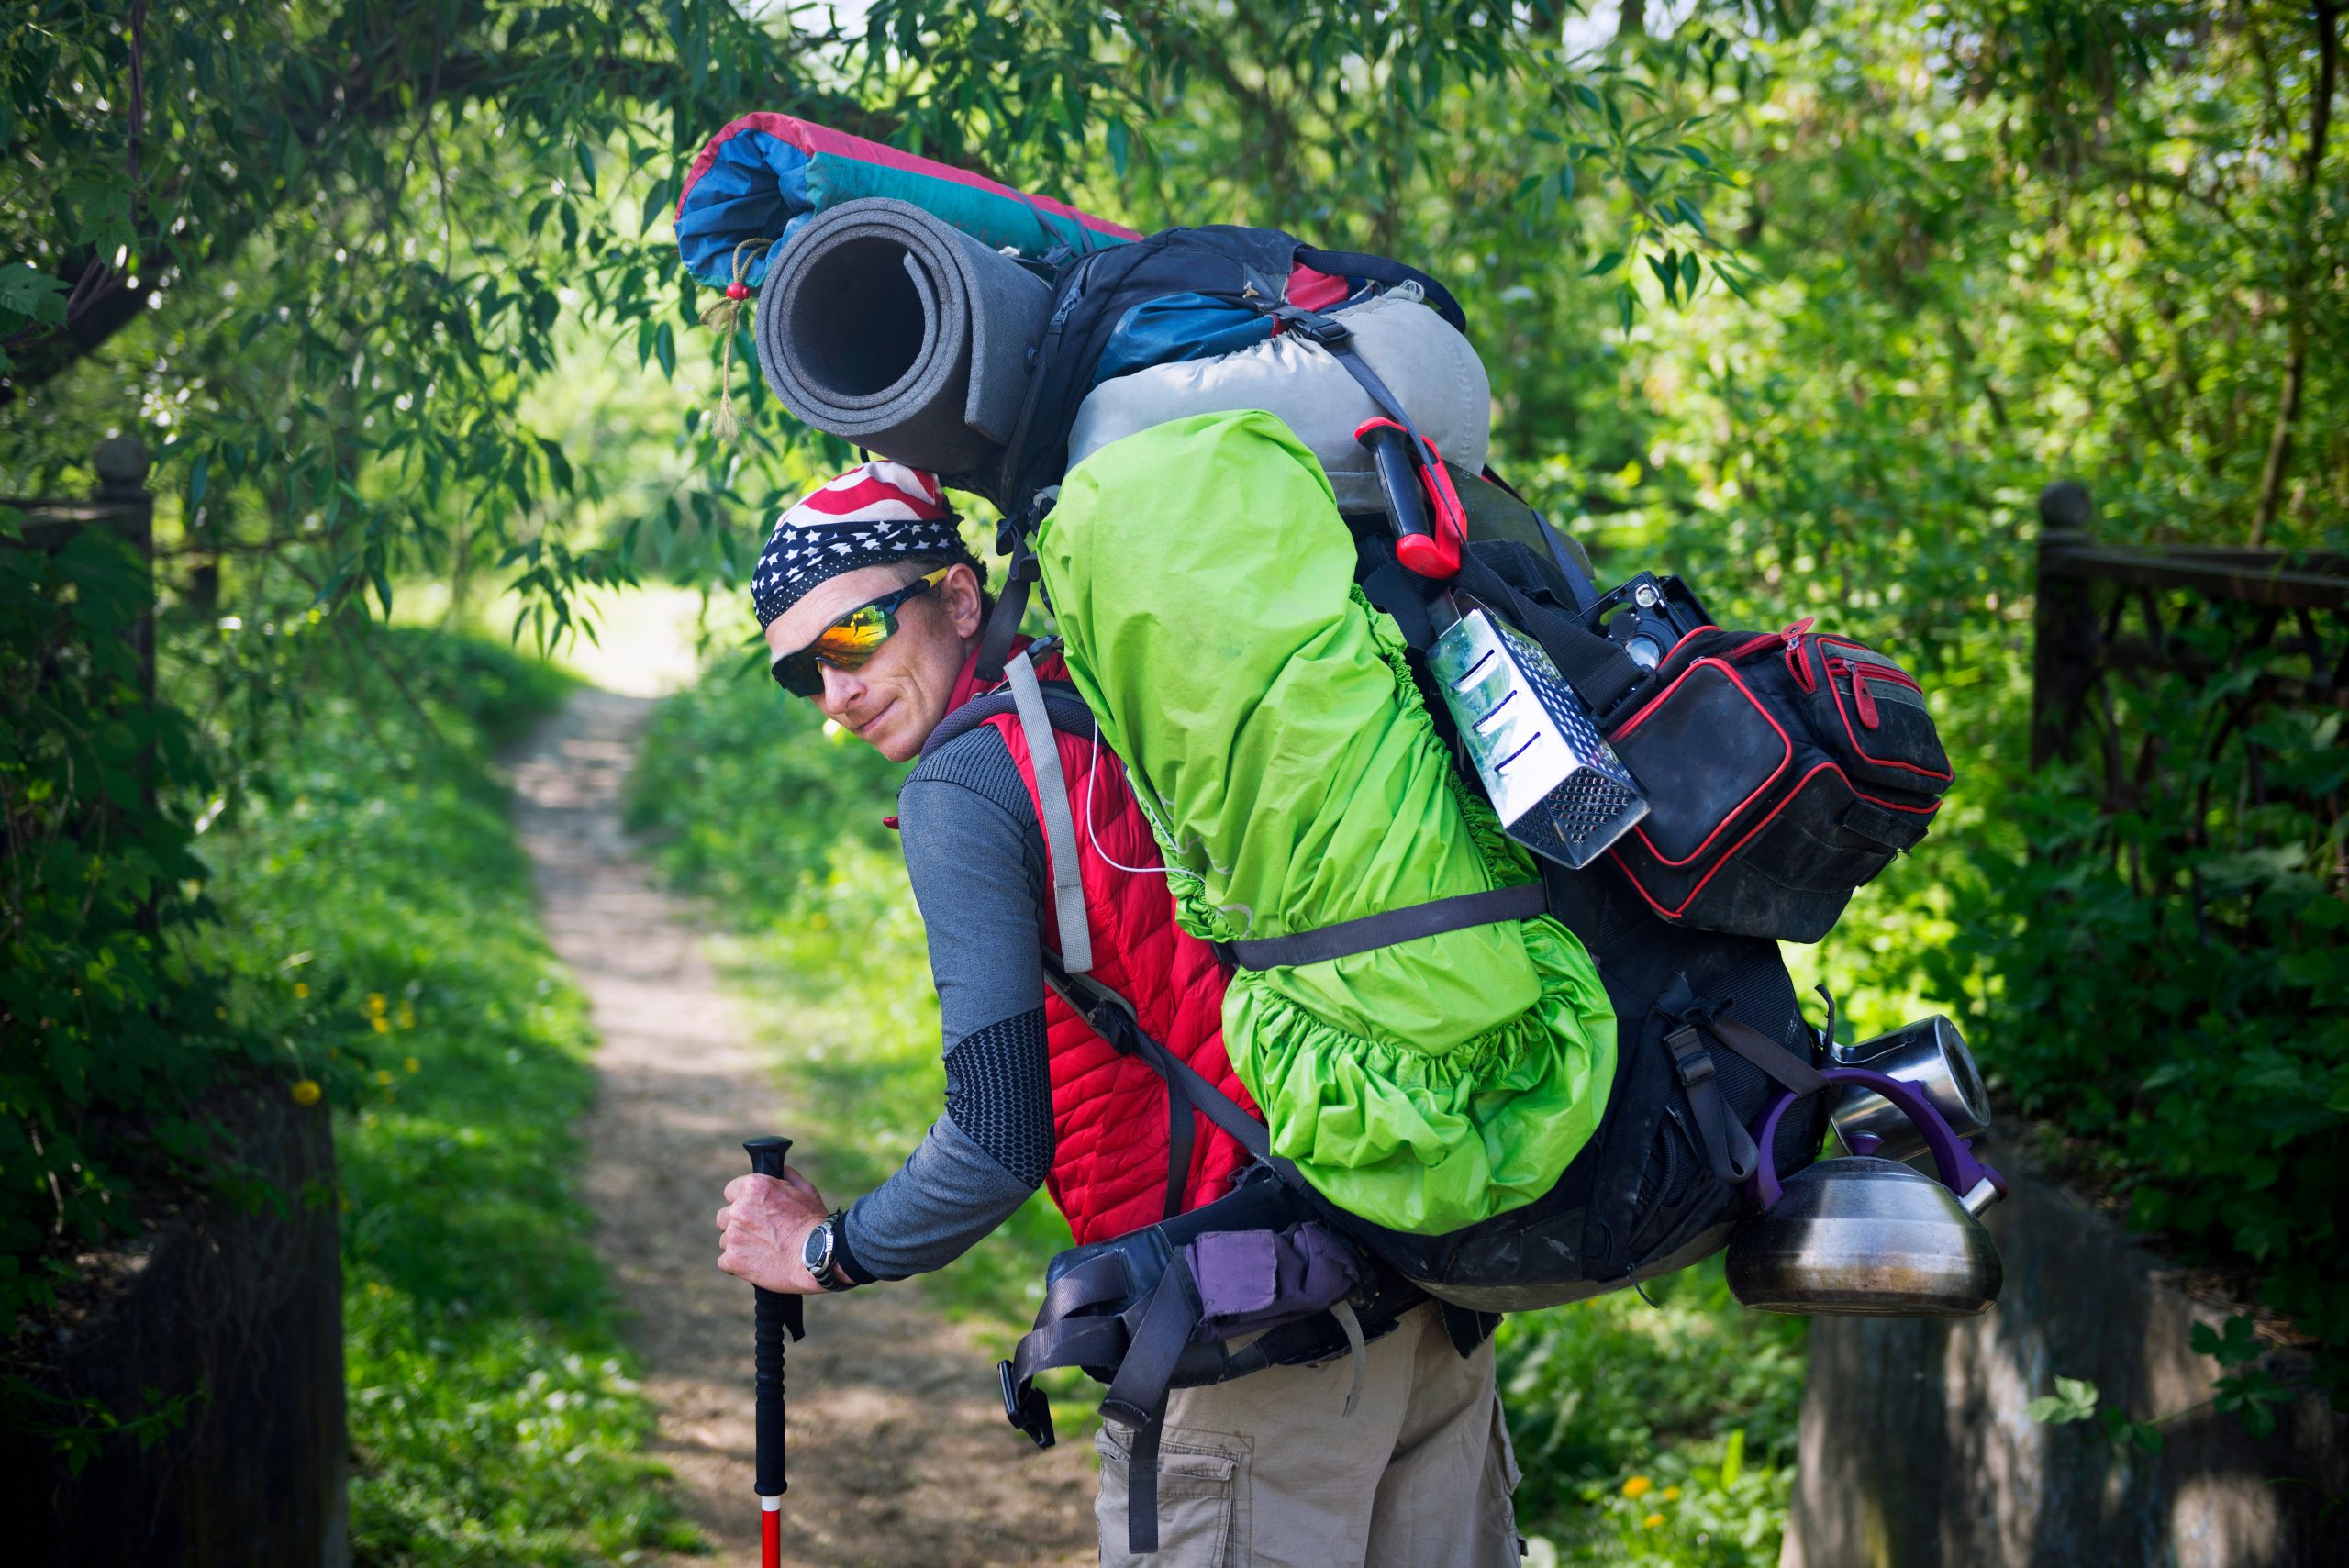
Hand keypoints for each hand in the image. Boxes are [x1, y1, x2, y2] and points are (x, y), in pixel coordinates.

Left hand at [716, 1164, 829, 1293]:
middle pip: (724, 1216)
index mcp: (753, 1188)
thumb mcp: (806, 1191)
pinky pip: (725, 1261)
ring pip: (725, 1240)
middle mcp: (738, 1209)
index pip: (731, 1191)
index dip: (743, 1201)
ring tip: (763, 1250)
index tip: (753, 1211)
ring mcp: (734, 1235)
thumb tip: (779, 1170)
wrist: (817, 1257)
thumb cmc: (814, 1224)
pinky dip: (738, 1264)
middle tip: (760, 1233)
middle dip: (739, 1224)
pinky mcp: (733, 1259)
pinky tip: (757, 1263)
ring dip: (739, 1244)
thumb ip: (787, 1176)